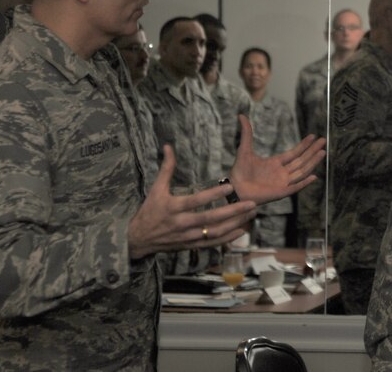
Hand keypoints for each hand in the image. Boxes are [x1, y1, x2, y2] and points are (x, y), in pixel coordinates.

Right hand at [128, 145, 257, 259]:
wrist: (139, 239)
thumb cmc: (149, 210)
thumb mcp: (156, 188)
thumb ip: (166, 167)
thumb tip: (168, 146)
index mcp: (174, 207)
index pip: (196, 200)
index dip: (213, 194)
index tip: (231, 185)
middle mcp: (182, 223)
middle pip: (211, 218)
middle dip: (233, 211)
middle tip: (252, 203)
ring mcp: (188, 236)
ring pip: (214, 232)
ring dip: (235, 224)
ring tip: (251, 214)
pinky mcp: (191, 245)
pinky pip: (212, 243)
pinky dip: (228, 238)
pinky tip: (242, 230)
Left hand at [229, 114, 325, 204]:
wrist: (234, 188)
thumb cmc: (239, 171)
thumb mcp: (244, 149)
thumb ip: (246, 133)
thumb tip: (241, 115)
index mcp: (275, 163)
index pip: (294, 153)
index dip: (304, 145)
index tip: (313, 136)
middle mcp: (282, 173)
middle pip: (301, 160)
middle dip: (312, 151)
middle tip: (324, 141)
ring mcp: (282, 183)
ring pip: (302, 171)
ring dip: (312, 162)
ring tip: (323, 152)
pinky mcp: (281, 192)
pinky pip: (295, 187)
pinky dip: (304, 182)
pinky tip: (314, 176)